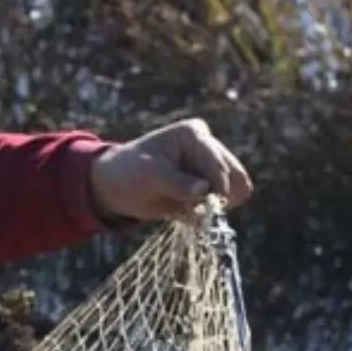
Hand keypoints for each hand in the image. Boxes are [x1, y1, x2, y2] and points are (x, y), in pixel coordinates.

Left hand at [89, 119, 252, 224]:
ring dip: (213, 208)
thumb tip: (204, 190)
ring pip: (231, 193)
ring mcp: (209, 171)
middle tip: (204, 210)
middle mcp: (207, 149)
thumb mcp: (149, 175)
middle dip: (221, 195)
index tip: (220, 201)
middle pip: (233, 174)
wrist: (118, 186)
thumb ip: (177, 183)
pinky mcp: (206, 191)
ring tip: (183, 210)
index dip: (221, 181)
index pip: (216, 159)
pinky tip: (180, 213)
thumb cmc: (131, 171)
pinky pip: (216, 208)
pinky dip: (202, 216)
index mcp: (194, 135)